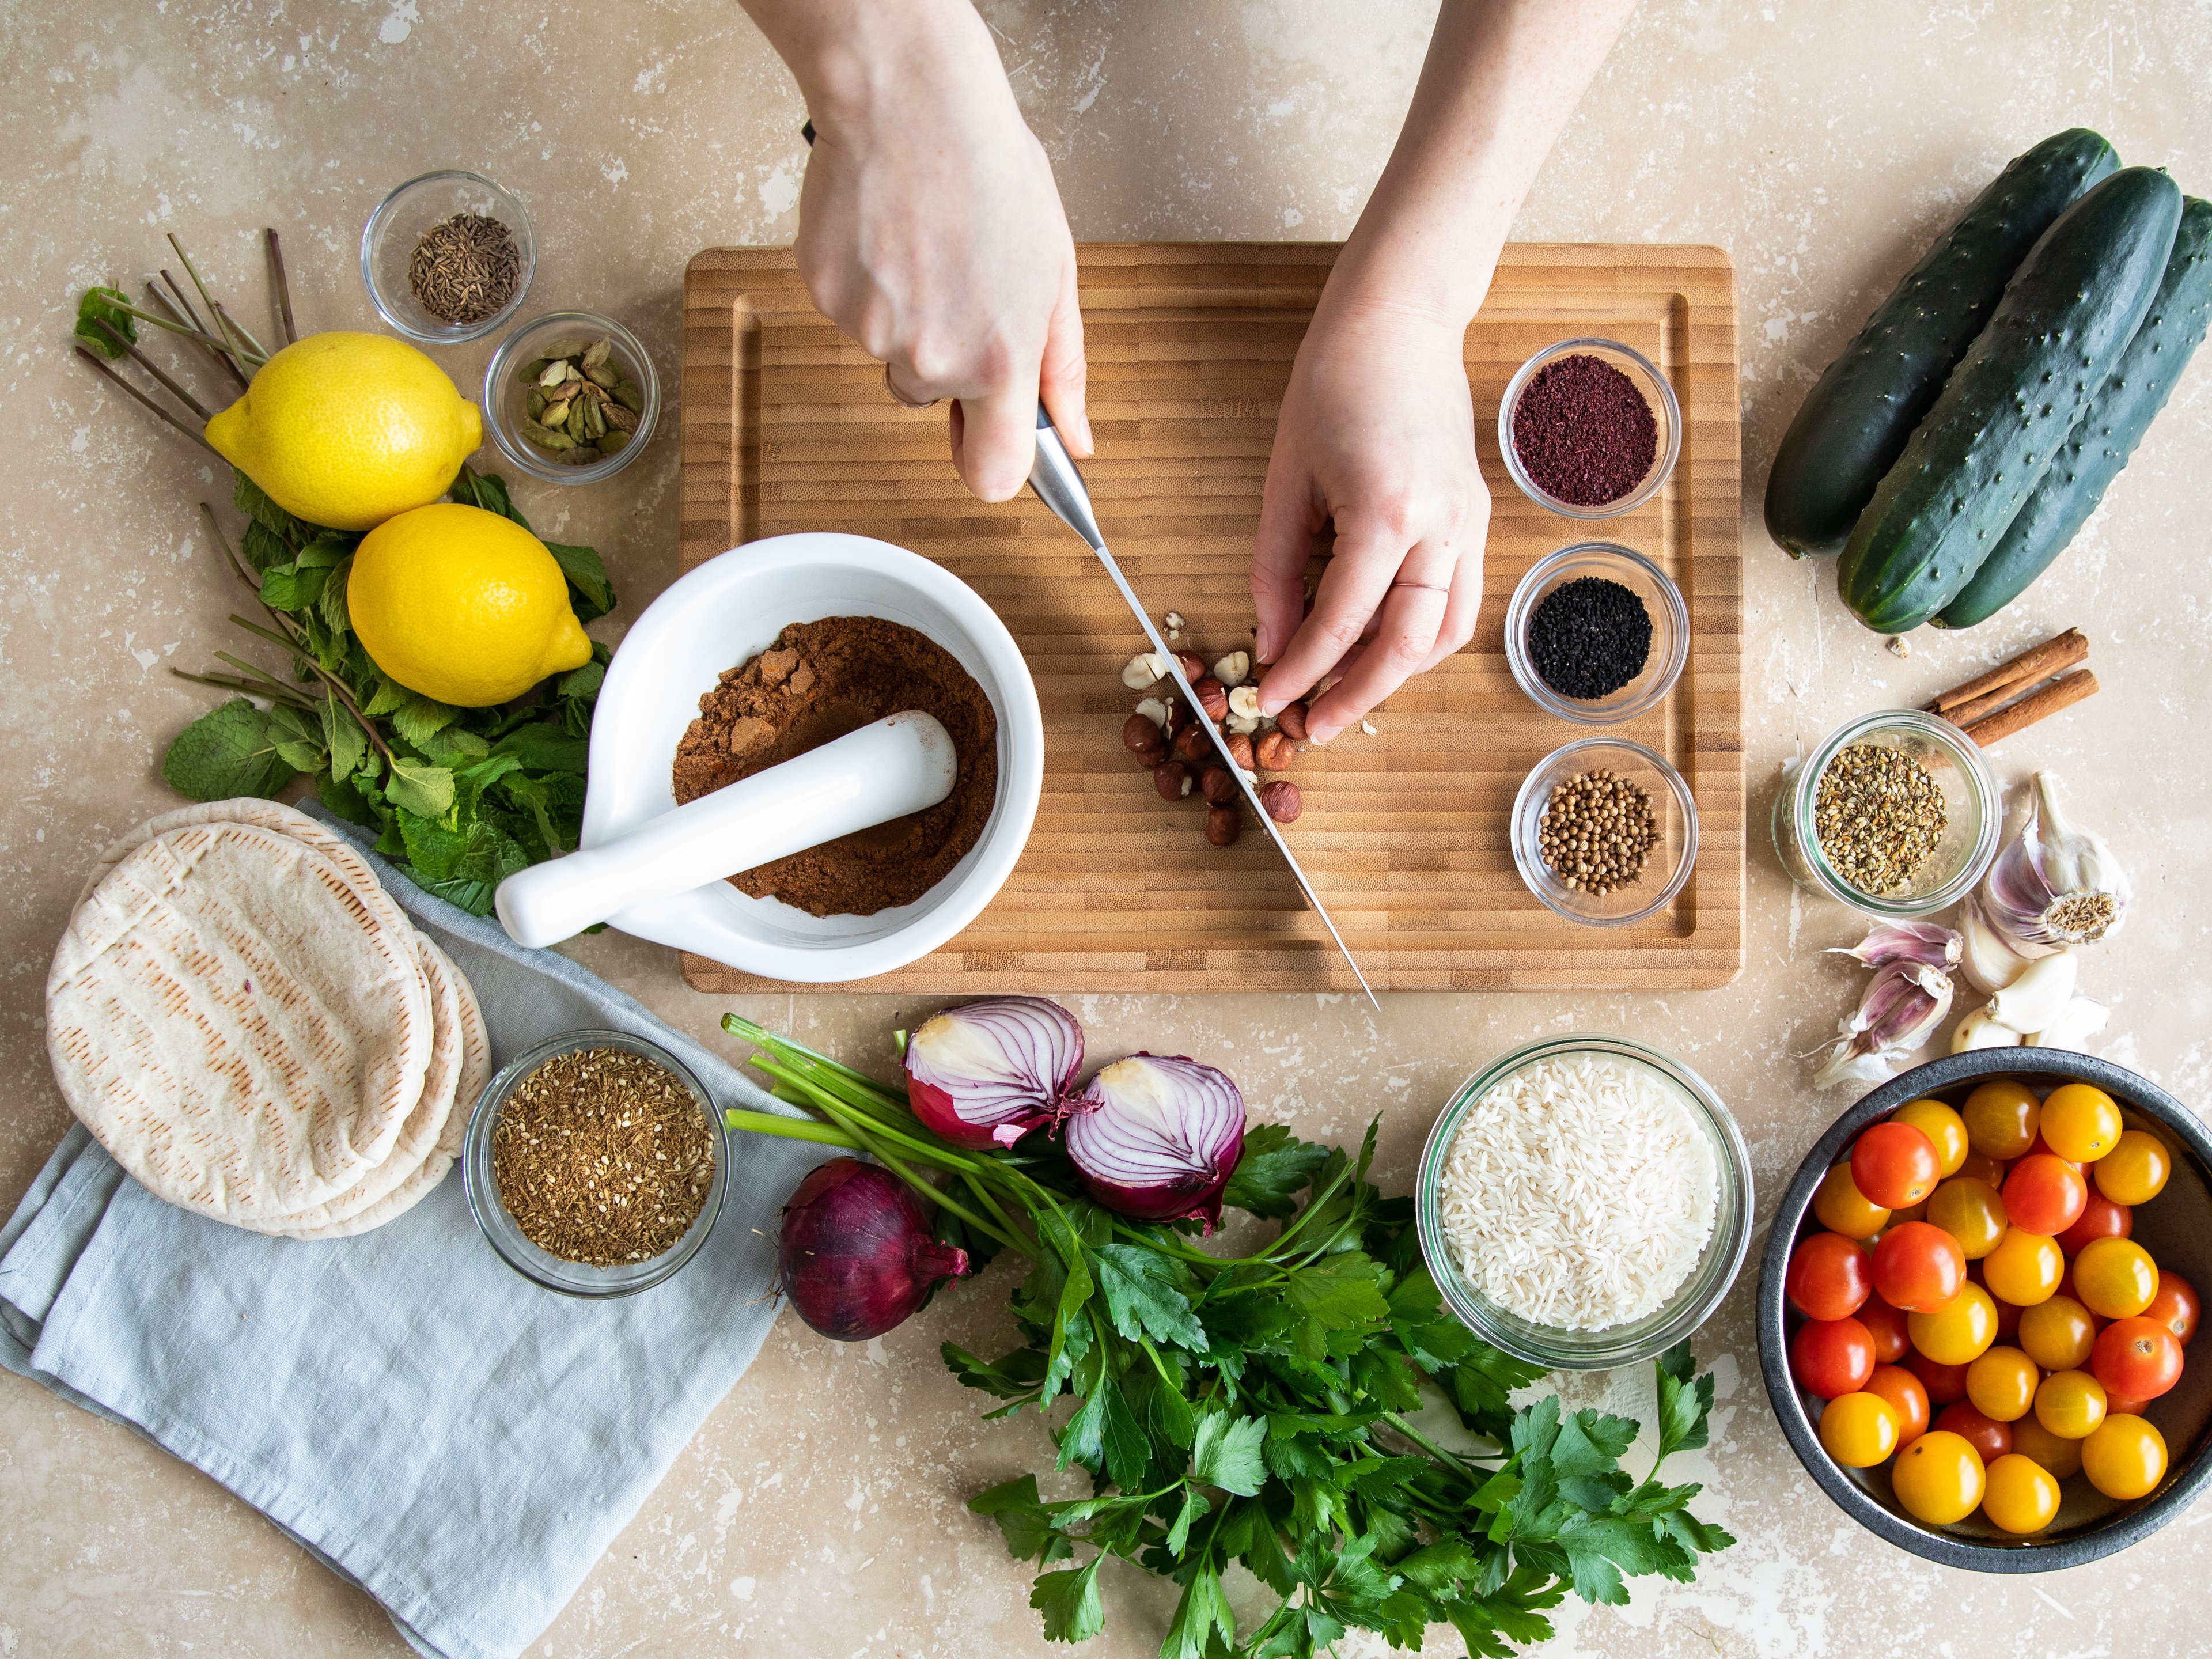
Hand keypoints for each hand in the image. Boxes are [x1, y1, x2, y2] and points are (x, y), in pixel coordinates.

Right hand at [787, 7, 1089, 499]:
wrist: (908, 100)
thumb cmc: (988, 168)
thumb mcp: (1054, 271)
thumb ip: (1062, 368)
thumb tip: (1075, 437)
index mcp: (1000, 358)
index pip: (994, 475)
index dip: (990, 462)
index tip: (987, 440)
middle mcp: (933, 357)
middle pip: (931, 400)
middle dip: (947, 360)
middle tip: (961, 282)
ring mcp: (871, 332)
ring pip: (890, 354)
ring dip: (907, 317)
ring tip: (927, 247)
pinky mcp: (826, 299)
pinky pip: (850, 317)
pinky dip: (867, 285)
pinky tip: (889, 236)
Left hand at [1251, 301, 1487, 743]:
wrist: (1398, 324)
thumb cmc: (1333, 384)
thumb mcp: (1284, 480)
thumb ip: (1274, 570)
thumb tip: (1271, 644)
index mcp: (1386, 512)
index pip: (1342, 623)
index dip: (1303, 673)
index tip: (1271, 702)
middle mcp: (1441, 525)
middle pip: (1405, 646)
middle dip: (1358, 696)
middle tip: (1315, 727)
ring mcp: (1470, 522)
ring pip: (1445, 634)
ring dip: (1397, 673)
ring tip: (1346, 690)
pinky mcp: (1478, 517)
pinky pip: (1460, 601)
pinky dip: (1422, 636)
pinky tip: (1380, 643)